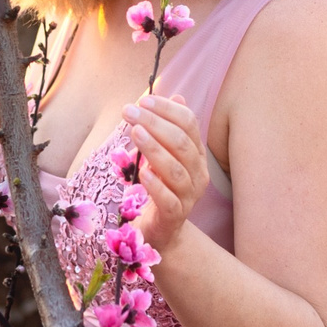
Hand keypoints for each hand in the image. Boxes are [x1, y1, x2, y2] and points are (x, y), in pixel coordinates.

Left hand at [125, 93, 207, 250]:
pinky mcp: (175, 217)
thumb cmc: (161, 187)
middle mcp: (197, 174)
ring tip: (134, 132)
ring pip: (176, 169)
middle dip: (155, 123)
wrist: (162, 230)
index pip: (189, 124)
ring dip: (154, 148)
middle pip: (182, 143)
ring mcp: (189, 197)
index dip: (167, 109)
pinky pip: (169, 200)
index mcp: (196, 155)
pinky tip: (142, 172)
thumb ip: (168, 129)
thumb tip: (178, 96)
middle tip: (129, 111)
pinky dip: (156, 185)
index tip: (142, 100)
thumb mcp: (163, 155)